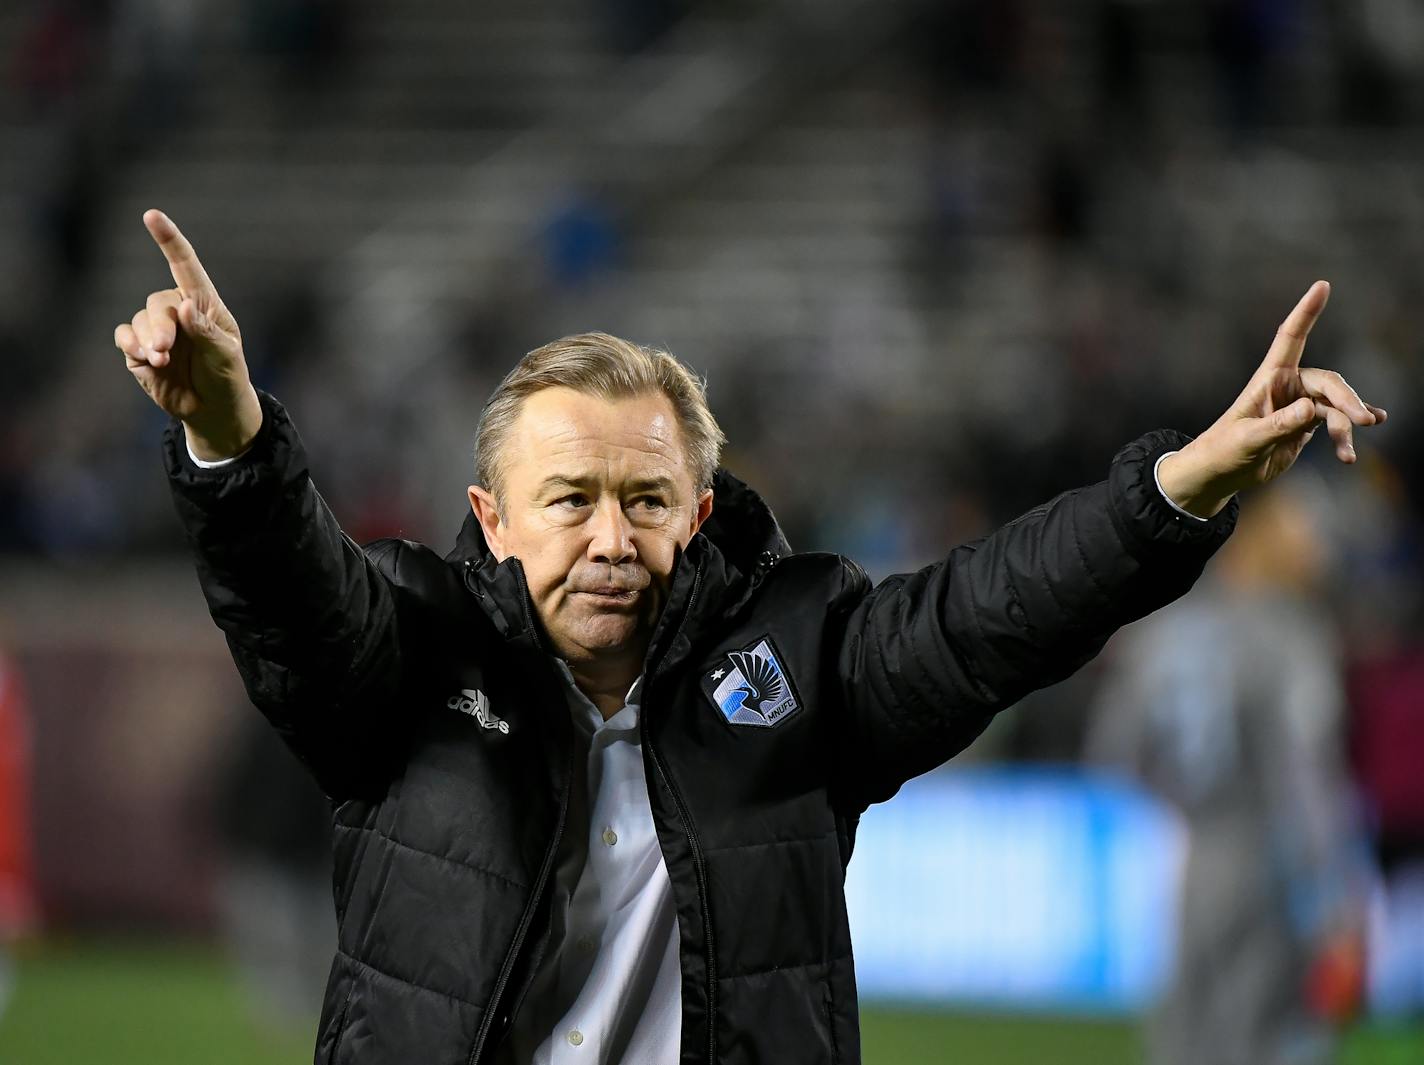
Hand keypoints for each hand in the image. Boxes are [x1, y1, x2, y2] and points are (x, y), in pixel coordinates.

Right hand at [113, 210, 261, 460]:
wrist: (213, 408)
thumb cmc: (227, 376)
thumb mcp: (226, 356)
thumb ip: (206, 332)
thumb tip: (184, 306)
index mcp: (204, 304)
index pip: (185, 265)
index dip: (168, 239)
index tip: (152, 215)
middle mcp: (177, 310)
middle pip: (157, 303)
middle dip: (160, 326)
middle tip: (166, 350)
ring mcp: (156, 329)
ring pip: (139, 320)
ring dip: (147, 340)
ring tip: (162, 360)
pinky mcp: (139, 349)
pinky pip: (124, 338)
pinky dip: (131, 346)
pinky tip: (145, 359)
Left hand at [1158, 281, 1387, 517]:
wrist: (1221, 472)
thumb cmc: (1224, 450)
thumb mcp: (1248, 439)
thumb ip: (1278, 425)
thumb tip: (1310, 409)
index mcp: (1268, 378)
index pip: (1290, 337)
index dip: (1306, 312)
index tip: (1322, 285)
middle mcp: (1288, 386)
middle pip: (1327, 382)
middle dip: (1347, 400)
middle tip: (1363, 420)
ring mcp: (1299, 406)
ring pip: (1335, 408)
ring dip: (1346, 427)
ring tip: (1348, 455)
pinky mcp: (1306, 426)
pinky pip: (1335, 424)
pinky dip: (1347, 435)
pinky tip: (1357, 446)